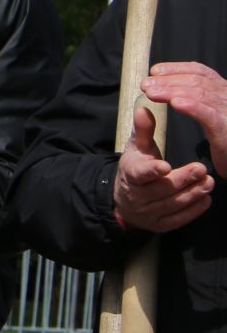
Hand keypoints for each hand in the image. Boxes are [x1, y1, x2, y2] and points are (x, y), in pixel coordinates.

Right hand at [112, 103, 212, 232]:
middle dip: (183, 179)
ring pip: (172, 204)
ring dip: (192, 193)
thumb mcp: (136, 148)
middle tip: (202, 169)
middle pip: (162, 189)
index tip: (166, 166)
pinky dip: (193, 210)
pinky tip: (205, 198)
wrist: (123, 201)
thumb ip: (143, 130)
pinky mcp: (159, 224)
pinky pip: (178, 219)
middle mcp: (137, 196)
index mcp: (130, 175)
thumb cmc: (135, 168)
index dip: (152, 171)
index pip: (140, 174)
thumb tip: (144, 108)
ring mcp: (148, 212)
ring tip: (209, 182)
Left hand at [141, 61, 226, 148]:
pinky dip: (192, 106)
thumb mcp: (211, 113)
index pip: (200, 72)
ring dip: (172, 91)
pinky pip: (209, 114)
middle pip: (196, 82)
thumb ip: (198, 98)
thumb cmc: (224, 136)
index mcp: (223, 90)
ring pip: (199, 95)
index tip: (154, 71)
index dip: (176, 69)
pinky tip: (175, 103)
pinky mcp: (226, 128)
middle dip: (168, 81)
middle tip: (145, 84)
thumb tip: (170, 86)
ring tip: (151, 93)